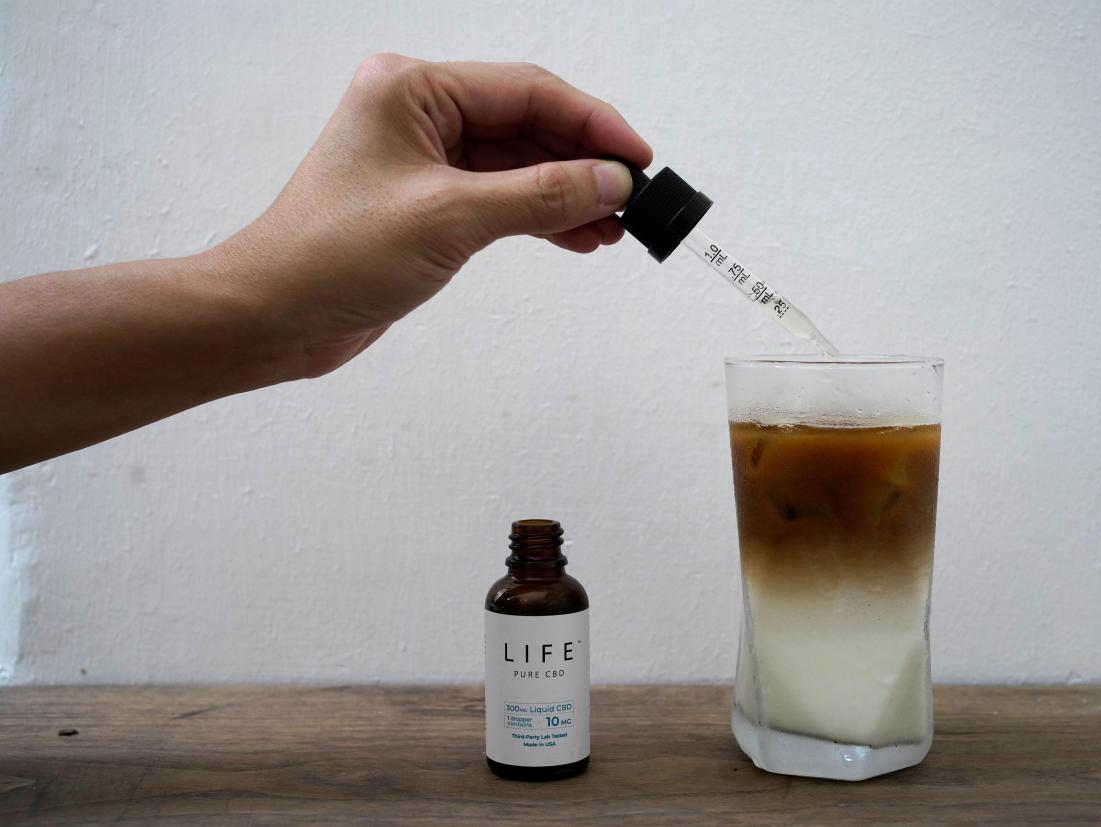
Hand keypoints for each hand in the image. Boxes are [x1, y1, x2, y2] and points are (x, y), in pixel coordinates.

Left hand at [211, 55, 652, 377]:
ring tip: (614, 225)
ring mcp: (421, 158)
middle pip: (527, 124)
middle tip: (634, 197)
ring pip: (518, 163)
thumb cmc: (329, 257)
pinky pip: (500, 195)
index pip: (527, 91)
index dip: (592, 123)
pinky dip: (539, 215)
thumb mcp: (450, 219)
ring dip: (566, 192)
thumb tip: (609, 181)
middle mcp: (416, 113)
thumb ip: (539, 196)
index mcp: (411, 89)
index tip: (638, 157)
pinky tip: (577, 235)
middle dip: (583, 162)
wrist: (273, 316)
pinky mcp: (425, 200)